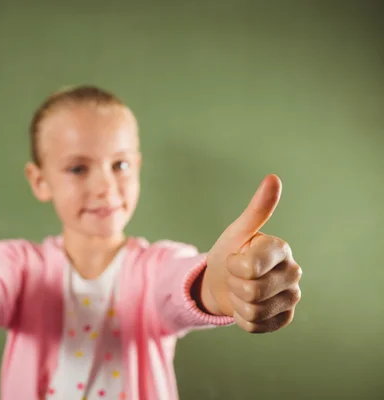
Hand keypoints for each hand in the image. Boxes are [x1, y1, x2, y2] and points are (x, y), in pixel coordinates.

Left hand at [202, 174, 301, 332]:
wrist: (221, 281)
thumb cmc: (229, 252)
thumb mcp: (237, 233)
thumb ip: (256, 210)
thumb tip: (273, 178)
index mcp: (282, 248)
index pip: (252, 267)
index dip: (233, 265)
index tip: (234, 258)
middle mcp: (293, 272)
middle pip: (252, 291)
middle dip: (234, 284)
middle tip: (236, 276)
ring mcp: (291, 297)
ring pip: (253, 310)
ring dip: (237, 302)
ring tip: (240, 289)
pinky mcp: (284, 318)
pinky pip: (255, 325)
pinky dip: (241, 318)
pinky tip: (244, 305)